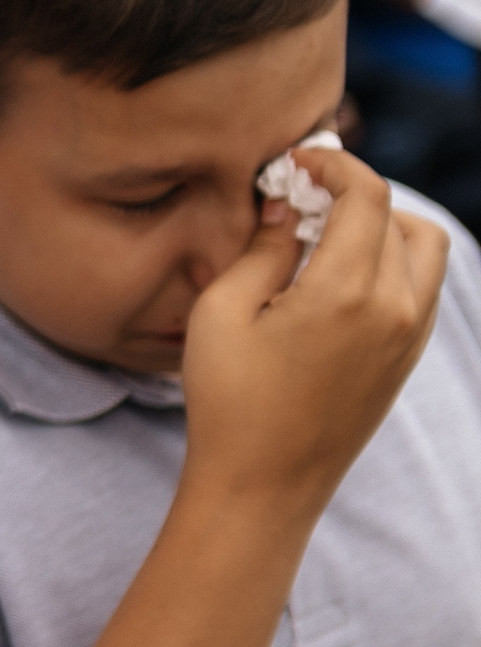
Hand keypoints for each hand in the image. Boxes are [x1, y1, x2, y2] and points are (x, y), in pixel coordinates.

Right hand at [181, 147, 445, 518]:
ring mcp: (408, 338)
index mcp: (348, 292)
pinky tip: (337, 275)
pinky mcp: (405, 359)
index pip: (367, 196)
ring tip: (326, 234)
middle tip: (305, 197)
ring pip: (424, 250)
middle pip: (402, 217)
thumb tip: (287, 210)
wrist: (263, 485)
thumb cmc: (230, 401)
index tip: (297, 162)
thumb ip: (262, 249)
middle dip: (356, 194)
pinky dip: (391, 262)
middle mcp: (395, 310)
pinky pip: (420, 287)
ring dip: (383, 226)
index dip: (334, 165)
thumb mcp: (222, 312)